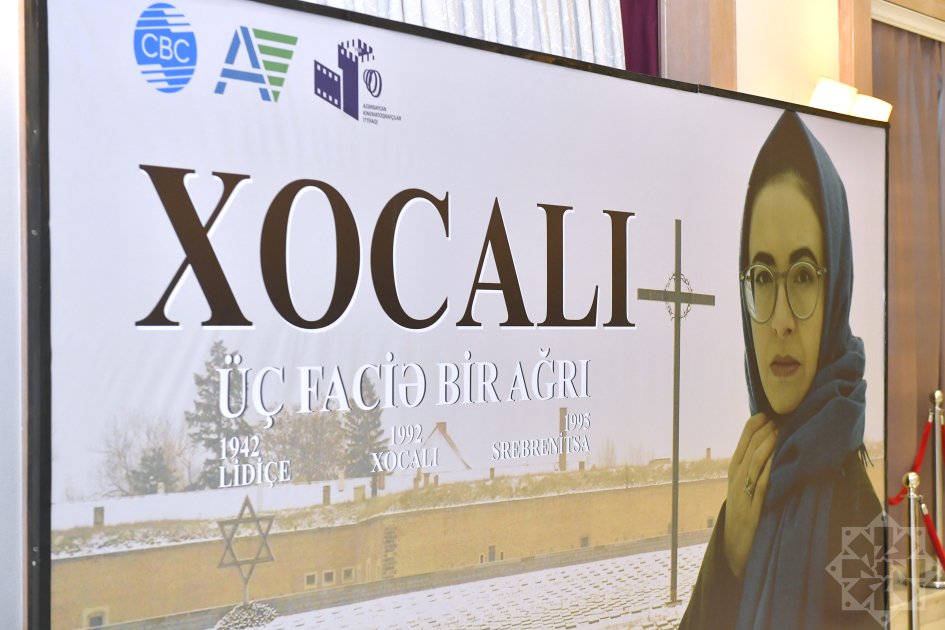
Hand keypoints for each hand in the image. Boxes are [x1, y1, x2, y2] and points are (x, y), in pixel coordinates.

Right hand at [723, 413, 776, 578]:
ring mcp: (743, 496)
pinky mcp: (754, 511)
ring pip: (753, 465)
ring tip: (778, 430)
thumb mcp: (742, 489)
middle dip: (762, 432)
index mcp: (732, 474)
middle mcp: (735, 482)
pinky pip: (761, 486)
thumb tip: (767, 445)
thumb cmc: (743, 516)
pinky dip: (768, 470)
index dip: (752, 427)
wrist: (735, 549)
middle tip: (777, 418)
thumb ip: (751, 469)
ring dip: (766, 446)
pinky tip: (776, 459)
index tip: (766, 414)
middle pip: (747, 450)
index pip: (741, 444)